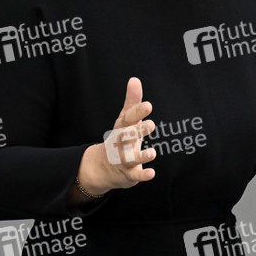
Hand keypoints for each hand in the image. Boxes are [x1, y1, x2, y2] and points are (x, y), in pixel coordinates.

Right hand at [72, 77, 156, 201]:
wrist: (103, 167)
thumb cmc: (121, 138)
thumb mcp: (126, 120)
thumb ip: (132, 101)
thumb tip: (134, 80)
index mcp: (122, 128)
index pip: (128, 119)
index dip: (137, 112)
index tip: (148, 105)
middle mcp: (120, 143)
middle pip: (126, 136)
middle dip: (137, 131)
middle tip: (151, 124)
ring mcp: (123, 159)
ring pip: (130, 158)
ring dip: (141, 155)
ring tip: (152, 152)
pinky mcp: (128, 174)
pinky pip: (134, 175)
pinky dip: (142, 175)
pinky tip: (151, 173)